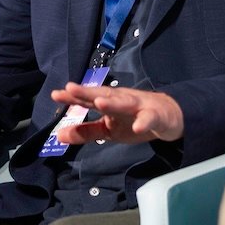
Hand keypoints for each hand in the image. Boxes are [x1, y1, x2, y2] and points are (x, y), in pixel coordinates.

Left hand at [49, 83, 183, 144]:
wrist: (169, 116)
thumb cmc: (134, 119)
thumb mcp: (108, 130)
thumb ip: (85, 132)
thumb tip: (58, 135)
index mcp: (110, 102)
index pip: (89, 99)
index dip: (73, 97)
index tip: (55, 94)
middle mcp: (122, 100)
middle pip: (104, 95)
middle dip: (88, 92)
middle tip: (71, 89)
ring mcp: (140, 106)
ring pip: (125, 103)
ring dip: (113, 102)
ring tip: (99, 103)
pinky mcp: (156, 116)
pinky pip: (150, 119)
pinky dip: (144, 122)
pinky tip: (137, 127)